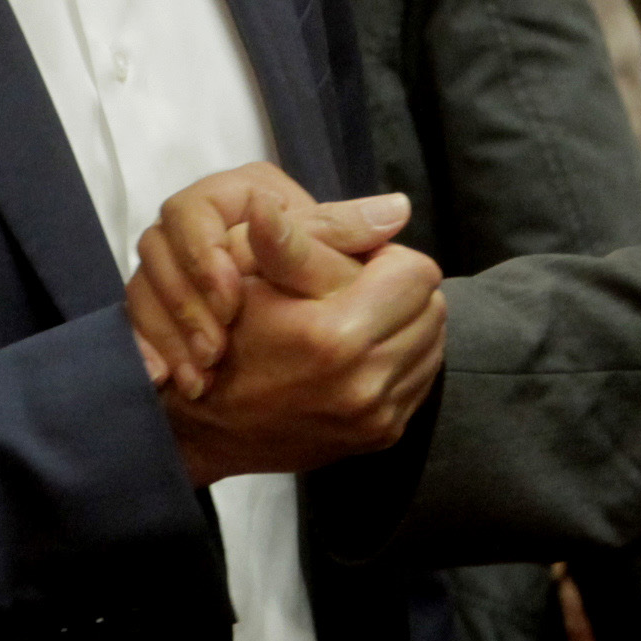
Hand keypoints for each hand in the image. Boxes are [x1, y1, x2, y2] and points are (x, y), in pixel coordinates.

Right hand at [159, 189, 446, 482]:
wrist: (207, 424)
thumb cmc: (226, 334)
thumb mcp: (254, 274)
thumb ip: (311, 237)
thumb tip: (394, 203)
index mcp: (338, 335)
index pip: (417, 272)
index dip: (385, 259)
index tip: (351, 267)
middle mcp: (366, 384)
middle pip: (432, 307)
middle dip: (399, 291)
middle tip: (354, 293)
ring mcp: (377, 417)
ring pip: (432, 343)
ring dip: (403, 325)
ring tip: (356, 321)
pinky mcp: (382, 436)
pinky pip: (420, 380)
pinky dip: (400, 359)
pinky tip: (360, 354)